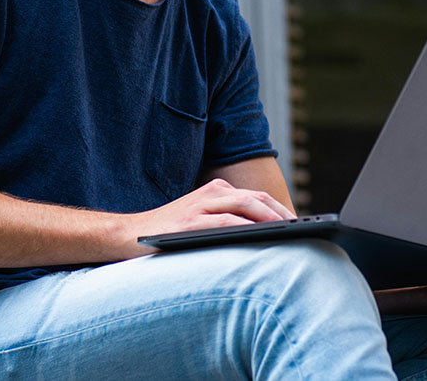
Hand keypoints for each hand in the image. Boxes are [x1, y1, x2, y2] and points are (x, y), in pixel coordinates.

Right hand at [126, 178, 295, 256]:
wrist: (127, 235)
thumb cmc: (169, 233)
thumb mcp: (200, 219)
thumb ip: (226, 220)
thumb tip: (263, 235)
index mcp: (215, 190)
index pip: (256, 197)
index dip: (279, 209)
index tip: (297, 223)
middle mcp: (210, 193)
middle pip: (256, 198)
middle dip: (280, 212)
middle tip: (299, 227)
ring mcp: (199, 206)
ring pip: (245, 205)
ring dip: (269, 217)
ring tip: (287, 231)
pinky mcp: (189, 222)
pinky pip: (224, 221)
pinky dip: (245, 226)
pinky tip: (259, 234)